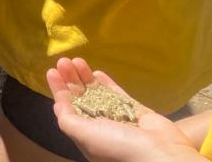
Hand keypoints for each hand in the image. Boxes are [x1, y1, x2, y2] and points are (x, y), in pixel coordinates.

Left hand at [47, 58, 201, 161]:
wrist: (159, 153)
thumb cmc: (117, 145)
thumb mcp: (83, 135)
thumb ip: (68, 120)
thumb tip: (58, 104)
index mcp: (86, 136)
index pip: (67, 109)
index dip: (59, 90)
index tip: (52, 72)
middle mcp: (101, 127)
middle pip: (81, 98)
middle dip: (70, 79)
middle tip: (63, 60)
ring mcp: (118, 118)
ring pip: (97, 93)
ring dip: (85, 77)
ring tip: (76, 60)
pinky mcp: (135, 110)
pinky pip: (117, 94)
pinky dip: (106, 83)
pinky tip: (96, 72)